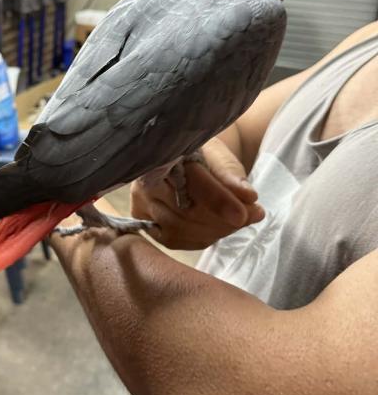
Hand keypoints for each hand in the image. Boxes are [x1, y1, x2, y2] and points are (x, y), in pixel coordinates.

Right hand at [130, 137, 264, 250]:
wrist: (185, 159)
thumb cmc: (202, 154)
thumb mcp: (219, 155)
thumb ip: (231, 175)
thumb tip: (249, 197)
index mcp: (162, 156)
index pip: (191, 182)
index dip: (218, 200)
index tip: (243, 214)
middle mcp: (143, 182)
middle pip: (184, 211)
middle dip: (222, 218)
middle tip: (252, 215)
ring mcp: (142, 205)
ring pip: (180, 229)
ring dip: (215, 230)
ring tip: (239, 220)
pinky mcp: (147, 224)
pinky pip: (175, 240)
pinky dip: (202, 238)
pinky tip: (219, 228)